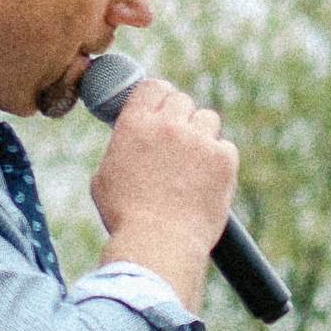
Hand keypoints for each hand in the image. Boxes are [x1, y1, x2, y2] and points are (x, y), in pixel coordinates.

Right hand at [93, 75, 240, 301]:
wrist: (158, 243)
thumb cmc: (126, 217)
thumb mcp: (105, 175)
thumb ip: (122, 146)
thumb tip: (131, 138)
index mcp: (135, 124)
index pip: (154, 87)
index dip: (160, 97)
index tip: (163, 110)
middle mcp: (168, 125)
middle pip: (183, 101)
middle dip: (180, 119)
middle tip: (177, 144)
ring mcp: (198, 140)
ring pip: (208, 119)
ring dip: (201, 135)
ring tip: (192, 165)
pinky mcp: (224, 159)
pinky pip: (226, 148)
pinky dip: (219, 161)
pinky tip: (207, 182)